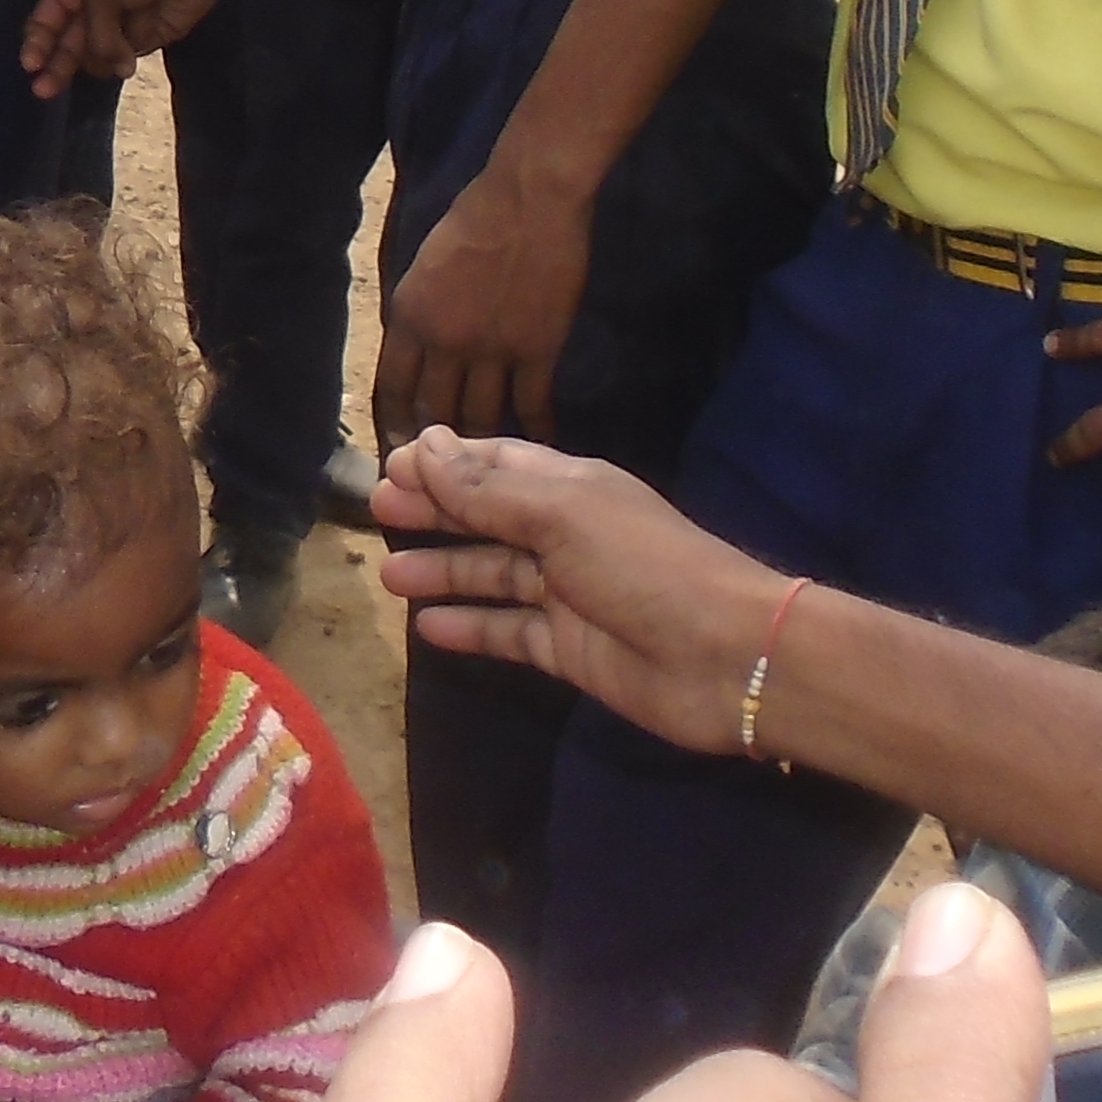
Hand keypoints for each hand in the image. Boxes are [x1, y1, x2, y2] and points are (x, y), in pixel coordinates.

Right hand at [22, 0, 236, 96]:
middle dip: (57, 65)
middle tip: (44, 91)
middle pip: (67, 42)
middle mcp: (90, 3)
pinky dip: (120, 62)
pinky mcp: (144, 36)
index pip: (46, 19)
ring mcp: (117, 21)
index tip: (31, 66)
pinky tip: (124, 62)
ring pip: (94, 55)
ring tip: (106, 60)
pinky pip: (122, 58)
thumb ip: (95, 34)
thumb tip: (115, 69)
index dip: (37, 43)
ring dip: (95, 62)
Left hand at [375, 163, 590, 442]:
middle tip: (440, 479)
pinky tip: (536, 446)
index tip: (397, 452)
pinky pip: (530, 405)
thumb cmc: (476, 217)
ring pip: (480, 417)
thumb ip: (419, 312)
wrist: (532, 200)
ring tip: (485, 469)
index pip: (391, 389)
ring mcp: (490, 352)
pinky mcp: (536, 352)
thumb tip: (418, 348)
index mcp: (408, 317)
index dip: (392, 426)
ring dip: (481, 444)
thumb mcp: (425, 266)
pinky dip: (533, 430)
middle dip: (433, 448)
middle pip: (432, 412)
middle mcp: (442, 344)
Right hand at [375, 432, 788, 757]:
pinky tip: (427, 628)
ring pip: (493, 575)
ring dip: (443, 571)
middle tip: (375, 513)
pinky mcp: (570, 649)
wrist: (726, 656)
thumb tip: (425, 445)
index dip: (445, 464)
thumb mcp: (562, 515)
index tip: (390, 468)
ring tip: (388, 576)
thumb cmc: (646, 567)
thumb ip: (487, 489)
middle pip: (489, 516)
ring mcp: (569, 594)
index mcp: (572, 487)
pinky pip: (509, 632)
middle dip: (435, 513)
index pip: (497, 465)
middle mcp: (568, 534)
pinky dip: (470, 627)